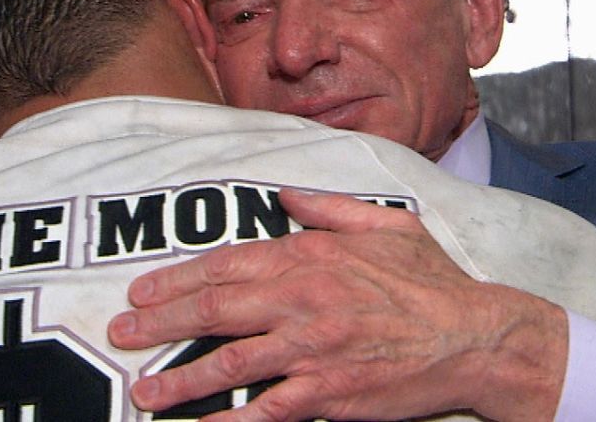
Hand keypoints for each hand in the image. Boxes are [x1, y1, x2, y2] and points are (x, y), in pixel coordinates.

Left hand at [107, 189, 568, 420]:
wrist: (475, 336)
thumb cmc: (430, 280)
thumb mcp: (384, 224)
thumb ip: (327, 208)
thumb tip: (284, 195)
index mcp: (311, 256)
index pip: (227, 264)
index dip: (177, 279)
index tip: (142, 290)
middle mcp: (304, 299)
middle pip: (215, 309)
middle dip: (160, 323)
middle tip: (121, 332)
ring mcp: (314, 349)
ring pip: (231, 362)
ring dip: (179, 379)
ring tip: (143, 390)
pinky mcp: (329, 394)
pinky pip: (268, 409)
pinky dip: (232, 421)